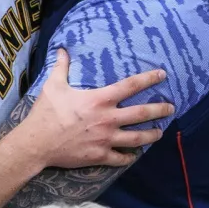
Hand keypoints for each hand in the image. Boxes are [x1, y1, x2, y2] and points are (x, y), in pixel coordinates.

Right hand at [18, 49, 173, 168]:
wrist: (37, 143)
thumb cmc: (46, 112)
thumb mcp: (53, 85)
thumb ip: (61, 67)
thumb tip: (62, 49)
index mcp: (100, 100)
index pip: (130, 86)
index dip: (149, 79)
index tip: (162, 75)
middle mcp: (108, 119)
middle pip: (141, 114)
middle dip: (159, 110)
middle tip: (170, 108)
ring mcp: (106, 139)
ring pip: (137, 138)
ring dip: (151, 134)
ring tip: (159, 132)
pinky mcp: (100, 156)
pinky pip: (120, 158)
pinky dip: (129, 157)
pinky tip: (134, 156)